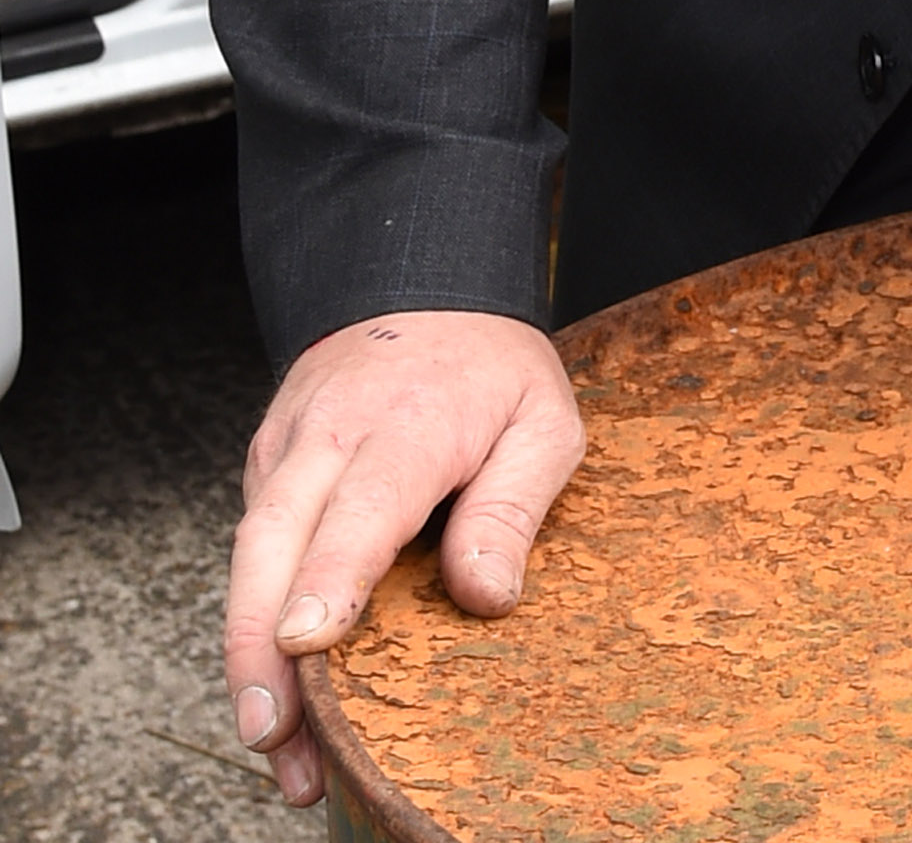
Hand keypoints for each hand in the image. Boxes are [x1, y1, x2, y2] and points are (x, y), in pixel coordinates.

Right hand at [226, 308, 583, 806]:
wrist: (423, 285)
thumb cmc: (492, 368)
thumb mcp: (542, 419)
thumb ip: (514, 503)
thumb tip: (485, 595)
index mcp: (408, 420)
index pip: (361, 504)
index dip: (330, 575)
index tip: (307, 640)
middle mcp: (329, 433)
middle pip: (274, 540)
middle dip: (260, 645)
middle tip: (274, 738)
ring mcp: (286, 449)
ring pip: (247, 555)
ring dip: (248, 656)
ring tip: (276, 747)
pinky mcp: (265, 468)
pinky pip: (250, 550)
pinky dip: (251, 621)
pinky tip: (274, 691)